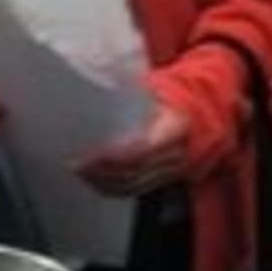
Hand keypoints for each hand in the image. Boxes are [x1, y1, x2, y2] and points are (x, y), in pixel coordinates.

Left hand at [73, 102, 189, 196]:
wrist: (194, 122)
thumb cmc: (167, 103)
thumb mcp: (158, 94)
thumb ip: (134, 92)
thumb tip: (103, 79)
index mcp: (174, 129)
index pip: (143, 149)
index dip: (117, 155)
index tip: (95, 153)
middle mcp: (175, 155)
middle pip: (134, 170)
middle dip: (102, 170)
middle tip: (76, 164)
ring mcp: (170, 171)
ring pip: (133, 184)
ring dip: (103, 181)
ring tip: (80, 172)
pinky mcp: (162, 180)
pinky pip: (135, 191)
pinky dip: (112, 190)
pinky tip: (94, 182)